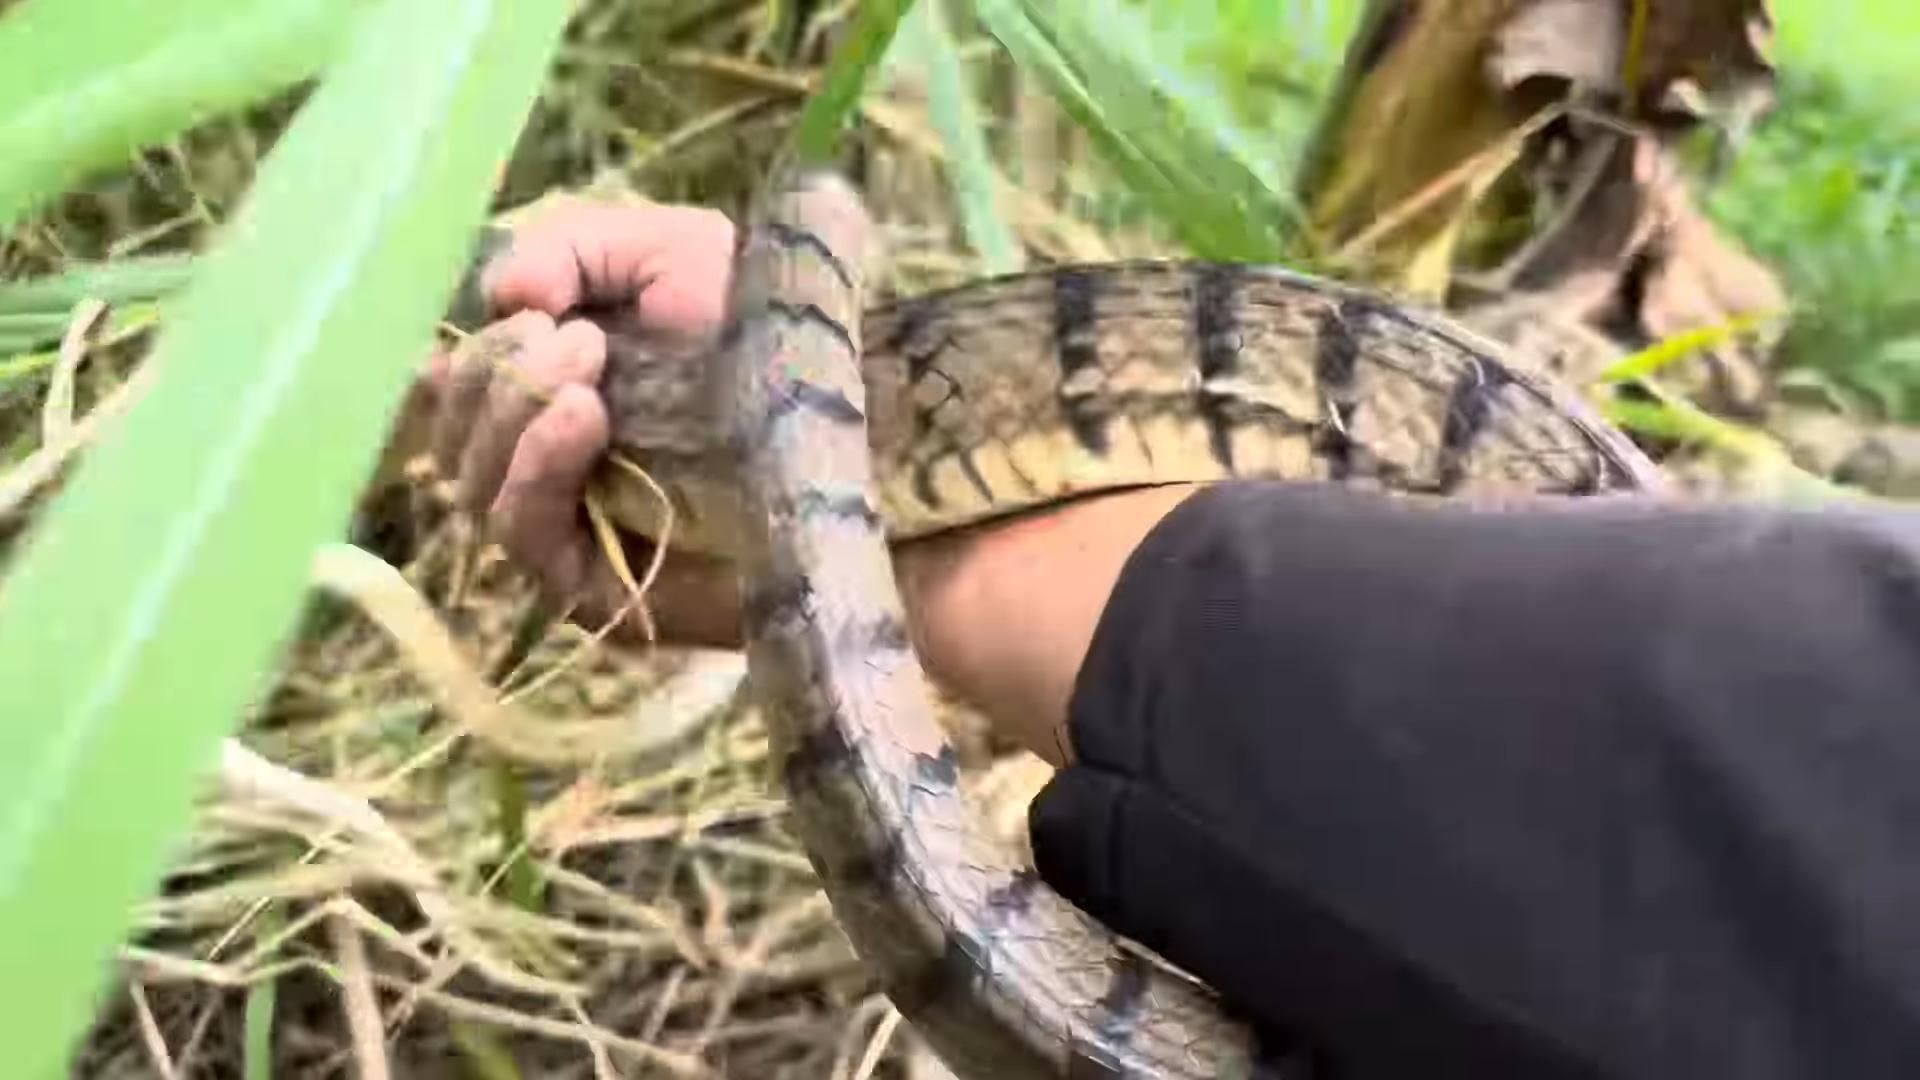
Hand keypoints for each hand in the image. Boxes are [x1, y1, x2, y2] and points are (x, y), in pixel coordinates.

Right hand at [417, 191, 1202, 762]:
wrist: (872, 443)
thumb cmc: (785, 345)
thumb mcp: (677, 254)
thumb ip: (575, 245)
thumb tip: (493, 287)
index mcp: (563, 385)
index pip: (464, 373)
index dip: (474, 336)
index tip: (532, 297)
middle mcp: (555, 460)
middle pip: (452, 427)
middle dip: (492, 369)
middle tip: (567, 330)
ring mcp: (572, 528)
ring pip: (469, 478)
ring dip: (509, 408)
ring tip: (584, 360)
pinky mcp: (595, 587)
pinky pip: (521, 529)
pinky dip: (535, 462)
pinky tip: (581, 412)